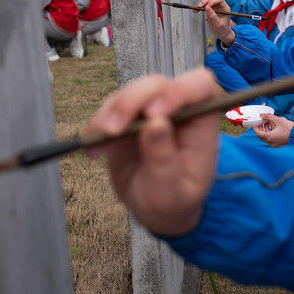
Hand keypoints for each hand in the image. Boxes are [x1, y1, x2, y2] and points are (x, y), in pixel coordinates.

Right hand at [84, 69, 222, 236]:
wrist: (153, 208)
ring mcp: (150, 110)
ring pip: (130, 92)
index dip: (180, 90)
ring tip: (98, 145)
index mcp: (200, 122)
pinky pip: (109, 108)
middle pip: (157, 85)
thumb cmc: (172, 201)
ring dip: (110, 113)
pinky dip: (96, 125)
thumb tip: (155, 124)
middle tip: (113, 131)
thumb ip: (164, 159)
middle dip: (132, 101)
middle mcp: (177, 109)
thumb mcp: (171, 191)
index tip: (155, 113)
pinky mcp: (127, 117)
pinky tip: (93, 150)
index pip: (200, 86)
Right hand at [199, 0, 234, 45]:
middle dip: (205, 1)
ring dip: (202, 4)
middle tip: (199, 6)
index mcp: (225, 8)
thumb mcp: (218, 24)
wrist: (222, 33)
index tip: (207, 7)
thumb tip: (207, 8)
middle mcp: (220, 6)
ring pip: (208, 1)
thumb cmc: (223, 29)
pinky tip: (196, 11)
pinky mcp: (210, 10)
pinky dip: (200, 8)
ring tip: (196, 9)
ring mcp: (215, 7)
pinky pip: (205, 6)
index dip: (213, 1)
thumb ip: (213, 16)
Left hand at [253, 113, 293, 146]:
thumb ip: (269, 117)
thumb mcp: (278, 120)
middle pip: (262, 135)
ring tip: (269, 121)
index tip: (256, 122)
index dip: (255, 127)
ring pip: (267, 136)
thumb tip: (262, 115)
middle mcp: (271, 142)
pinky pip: (272, 138)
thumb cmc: (290, 128)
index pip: (258, 133)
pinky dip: (271, 132)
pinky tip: (274, 125)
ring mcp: (275, 144)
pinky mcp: (279, 144)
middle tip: (262, 121)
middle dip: (261, 127)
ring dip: (267, 129)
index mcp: (270, 138)